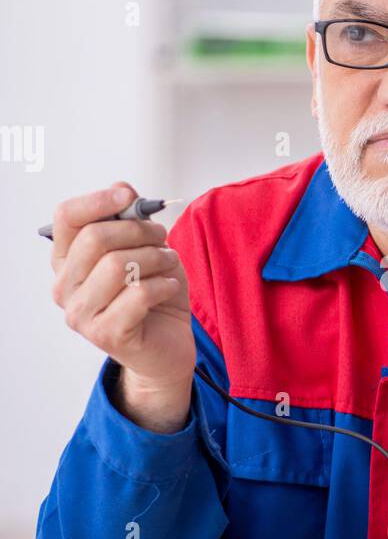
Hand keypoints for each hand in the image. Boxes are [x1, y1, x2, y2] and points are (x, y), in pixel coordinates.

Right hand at [49, 182, 194, 431]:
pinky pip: (139, 294)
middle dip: (138, 231)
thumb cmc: (152, 297)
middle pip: (95, 238)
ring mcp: (81, 314)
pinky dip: (164, 284)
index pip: (67, 218)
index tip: (128, 196)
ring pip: (118, 265)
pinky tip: (170, 288)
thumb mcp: (144, 250)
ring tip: (168, 265)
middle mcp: (65, 288)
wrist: (167, 348)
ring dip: (155, 258)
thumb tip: (124, 190)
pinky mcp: (106, 334)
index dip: (98, 201)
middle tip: (162, 238)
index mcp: (67, 262)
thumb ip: (129, 221)